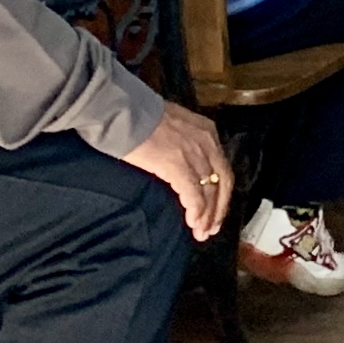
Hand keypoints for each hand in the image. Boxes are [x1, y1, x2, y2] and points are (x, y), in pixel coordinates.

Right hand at [123, 105, 231, 241]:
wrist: (120, 109)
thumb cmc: (137, 117)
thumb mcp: (173, 126)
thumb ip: (183, 142)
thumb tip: (180, 163)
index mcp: (206, 131)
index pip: (222, 167)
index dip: (221, 192)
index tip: (216, 210)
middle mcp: (206, 141)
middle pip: (222, 181)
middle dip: (219, 208)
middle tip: (212, 228)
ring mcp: (193, 153)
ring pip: (210, 191)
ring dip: (207, 215)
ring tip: (201, 232)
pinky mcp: (176, 164)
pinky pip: (193, 194)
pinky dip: (196, 211)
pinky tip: (193, 224)